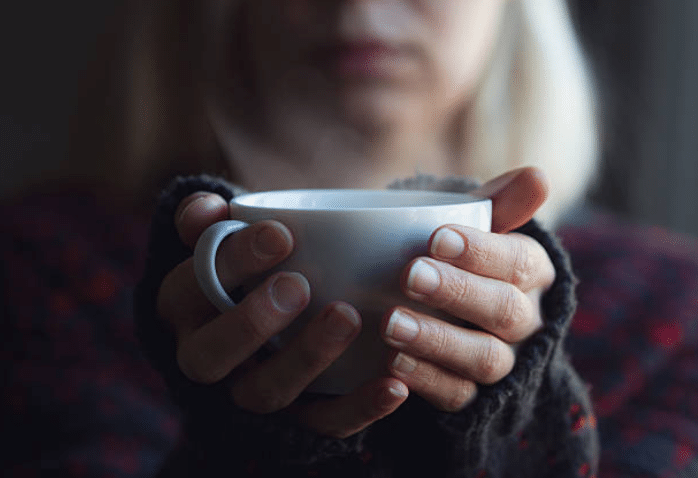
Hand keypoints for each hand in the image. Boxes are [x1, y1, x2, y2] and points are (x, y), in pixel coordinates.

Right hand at [157, 192, 407, 438]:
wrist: (269, 318)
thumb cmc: (250, 268)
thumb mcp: (226, 239)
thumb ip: (212, 221)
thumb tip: (207, 208)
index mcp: (184, 306)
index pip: (193, 287)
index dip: (233, 262)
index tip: (281, 234)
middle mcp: (207, 355)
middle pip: (212, 354)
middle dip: (253, 321)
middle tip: (298, 285)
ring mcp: (251, 390)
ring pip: (266, 391)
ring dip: (307, 358)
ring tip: (348, 317)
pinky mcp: (296, 417)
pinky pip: (322, 423)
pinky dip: (359, 408)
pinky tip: (394, 384)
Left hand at [381, 167, 555, 411]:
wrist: (452, 313)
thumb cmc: (459, 257)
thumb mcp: (476, 226)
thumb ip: (499, 203)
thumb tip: (538, 175)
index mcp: (531, 272)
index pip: (519, 262)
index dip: (482, 252)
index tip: (437, 238)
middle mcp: (526, 319)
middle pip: (504, 311)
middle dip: (457, 292)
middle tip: (409, 275)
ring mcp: (504, 362)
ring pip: (483, 358)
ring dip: (437, 341)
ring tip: (391, 323)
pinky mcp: (476, 396)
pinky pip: (457, 394)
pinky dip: (426, 379)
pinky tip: (392, 362)